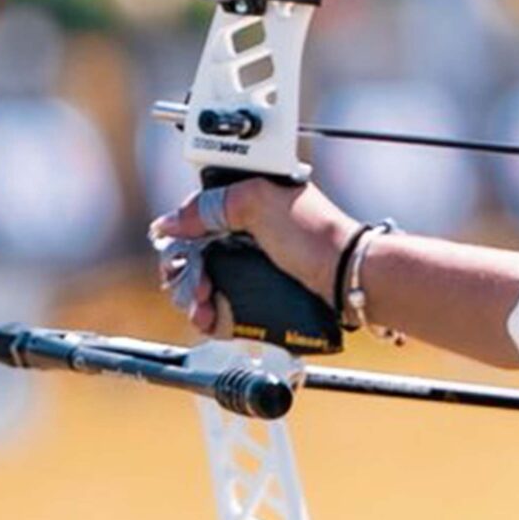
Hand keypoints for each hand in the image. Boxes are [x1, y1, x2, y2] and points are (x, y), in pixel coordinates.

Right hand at [149, 179, 357, 335]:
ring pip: (203, 280)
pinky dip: (208, 312)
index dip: (181, 235)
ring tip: (201, 306)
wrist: (348, 278)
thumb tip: (170, 222)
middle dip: (185, 270)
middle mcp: (247, 232)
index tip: (175, 251)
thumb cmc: (316, 237)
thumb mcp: (259, 202)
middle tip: (194, 285)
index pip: (195, 216)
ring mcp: (251, 264)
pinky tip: (207, 318)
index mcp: (247, 201)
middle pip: (194, 251)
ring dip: (192, 295)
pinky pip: (220, 304)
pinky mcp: (257, 293)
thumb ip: (211, 205)